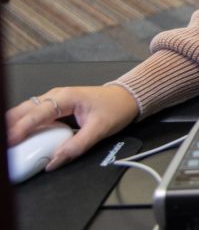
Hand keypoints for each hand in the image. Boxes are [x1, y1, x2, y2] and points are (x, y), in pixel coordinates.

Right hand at [6, 85, 138, 171]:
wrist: (127, 98)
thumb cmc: (115, 108)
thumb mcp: (100, 129)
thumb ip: (77, 146)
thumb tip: (55, 161)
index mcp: (66, 97)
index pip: (37, 113)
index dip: (21, 128)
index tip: (11, 141)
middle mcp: (56, 96)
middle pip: (25, 110)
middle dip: (11, 126)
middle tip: (7, 144)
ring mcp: (54, 101)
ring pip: (26, 111)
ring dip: (15, 125)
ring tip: (10, 142)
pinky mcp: (55, 108)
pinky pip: (34, 116)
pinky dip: (24, 125)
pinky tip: (18, 137)